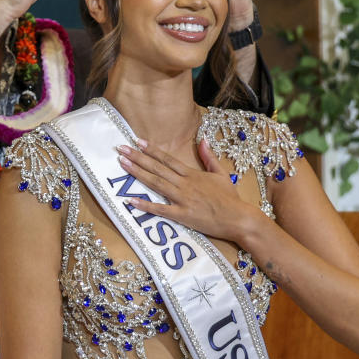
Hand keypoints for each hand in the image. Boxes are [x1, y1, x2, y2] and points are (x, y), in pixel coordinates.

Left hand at [117, 139, 262, 240]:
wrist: (238, 218)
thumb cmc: (230, 198)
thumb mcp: (221, 174)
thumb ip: (209, 157)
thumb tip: (203, 140)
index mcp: (192, 174)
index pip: (168, 159)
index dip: (151, 150)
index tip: (137, 141)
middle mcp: (185, 184)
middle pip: (157, 168)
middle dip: (137, 158)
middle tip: (120, 149)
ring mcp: (183, 199)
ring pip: (156, 183)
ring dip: (138, 173)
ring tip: (123, 164)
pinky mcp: (182, 215)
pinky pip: (161, 210)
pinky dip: (145, 205)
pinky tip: (131, 200)